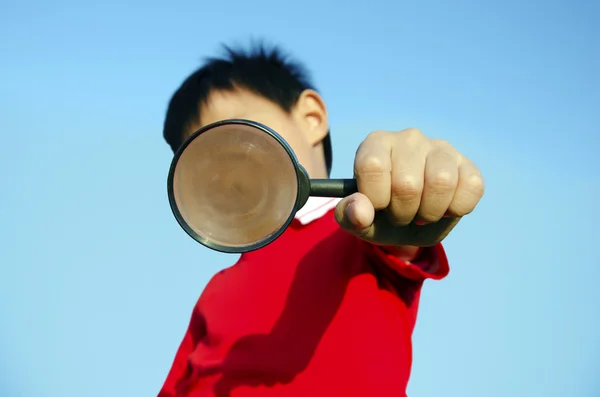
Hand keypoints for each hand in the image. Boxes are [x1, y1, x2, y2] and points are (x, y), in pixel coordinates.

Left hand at [334, 128, 484, 246]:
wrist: (411, 223)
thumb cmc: (379, 215)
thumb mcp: (357, 220)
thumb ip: (348, 215)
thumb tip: (361, 211)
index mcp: (376, 144)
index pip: (373, 166)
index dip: (375, 197)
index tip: (378, 207)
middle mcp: (408, 138)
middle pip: (407, 183)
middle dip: (402, 213)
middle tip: (401, 214)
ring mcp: (440, 148)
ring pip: (442, 182)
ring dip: (430, 212)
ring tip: (421, 213)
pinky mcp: (466, 164)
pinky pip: (471, 186)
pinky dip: (457, 209)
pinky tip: (444, 208)